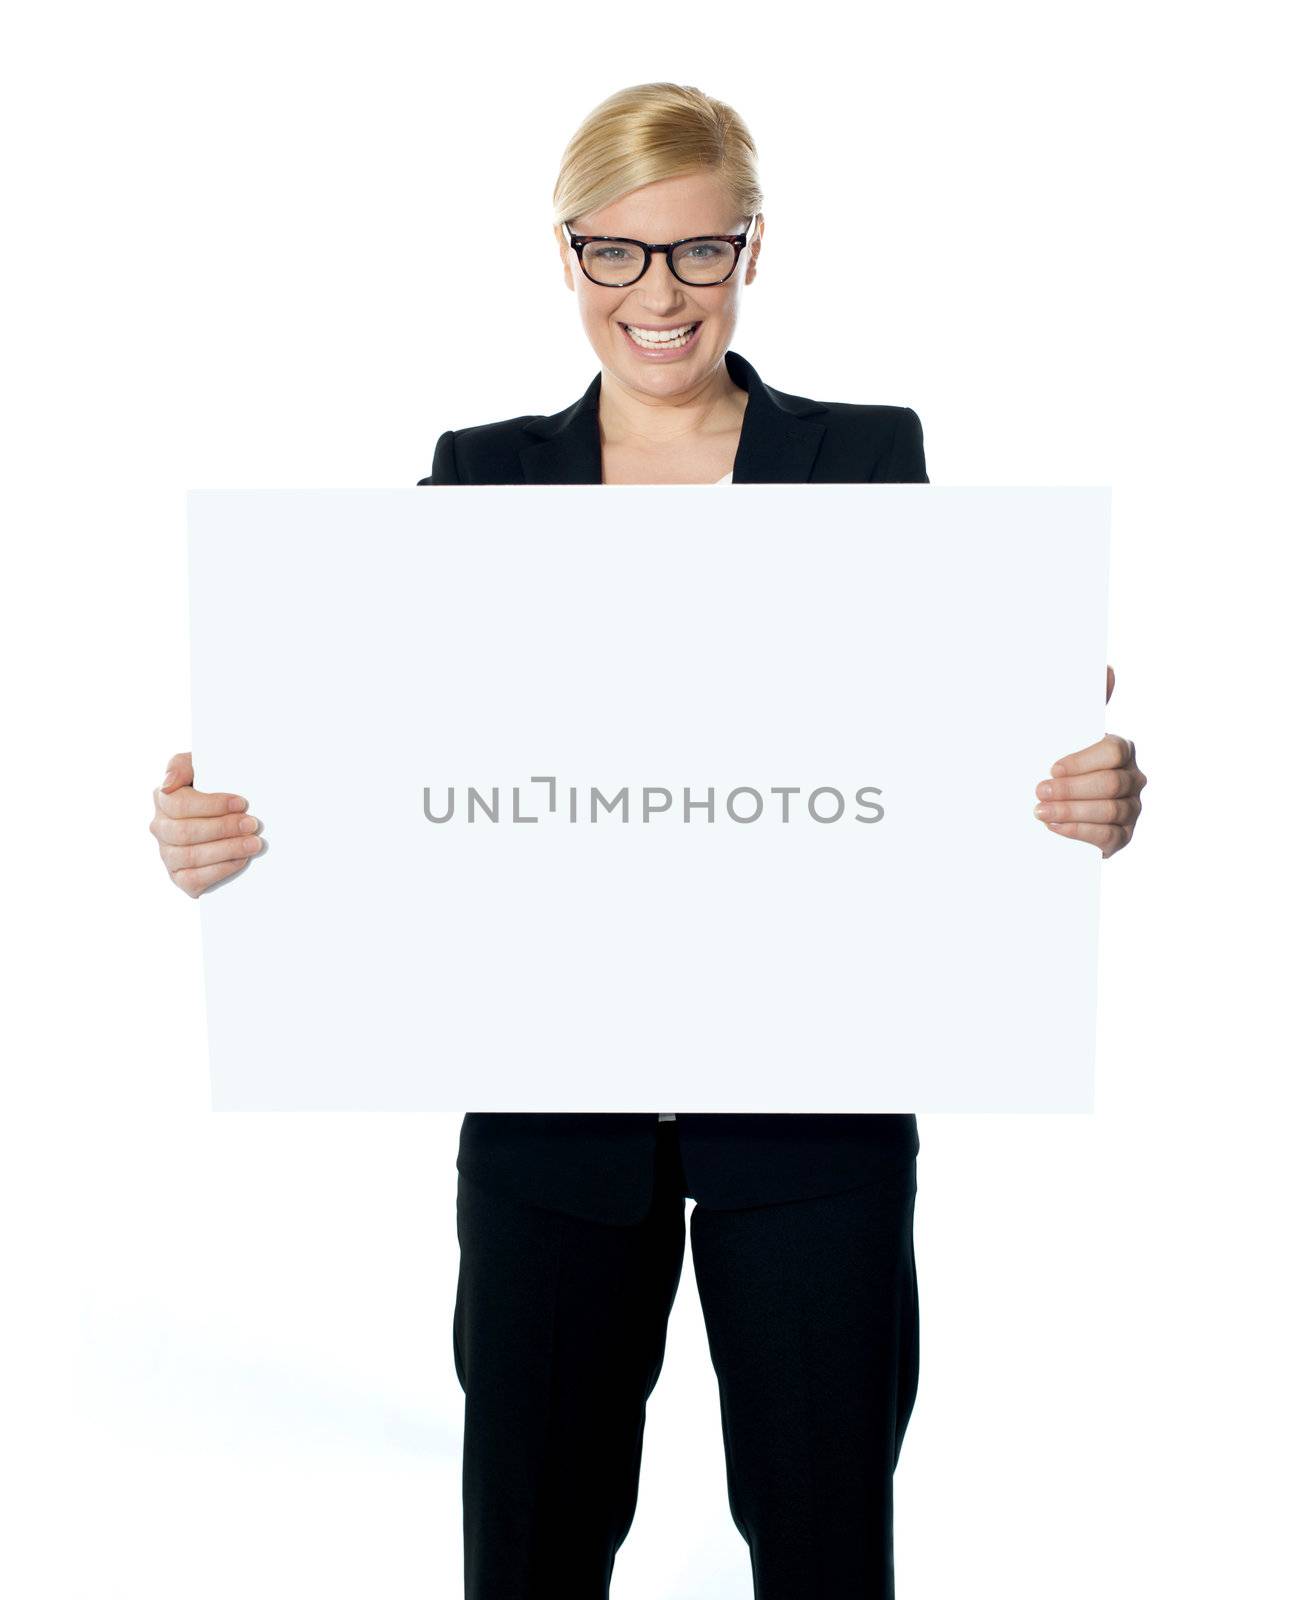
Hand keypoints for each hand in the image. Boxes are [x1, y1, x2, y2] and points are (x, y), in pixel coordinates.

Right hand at [150, 751, 263, 896]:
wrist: (232, 814)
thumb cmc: (216, 786)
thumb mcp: (201, 767)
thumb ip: (181, 766)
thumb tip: (168, 784)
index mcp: (163, 799)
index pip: (178, 804)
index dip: (211, 805)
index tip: (241, 803)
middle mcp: (161, 828)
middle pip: (184, 832)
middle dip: (223, 828)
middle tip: (252, 824)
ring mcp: (168, 855)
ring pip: (190, 856)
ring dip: (227, 849)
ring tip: (254, 843)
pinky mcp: (180, 877)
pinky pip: (193, 879)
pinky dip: (220, 870)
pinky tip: (241, 860)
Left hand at [1034, 665, 1145, 858]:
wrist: (1045, 806)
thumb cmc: (1056, 767)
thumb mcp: (1062, 736)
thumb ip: (1084, 705)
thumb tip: (1106, 668)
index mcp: (1120, 749)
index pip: (1113, 750)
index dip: (1082, 760)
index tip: (1052, 767)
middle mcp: (1132, 778)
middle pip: (1110, 783)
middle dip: (1071, 789)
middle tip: (1038, 791)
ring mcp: (1131, 809)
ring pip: (1109, 809)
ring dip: (1071, 810)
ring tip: (1040, 812)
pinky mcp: (1123, 837)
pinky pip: (1107, 836)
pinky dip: (1079, 831)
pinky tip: (1054, 827)